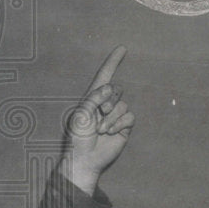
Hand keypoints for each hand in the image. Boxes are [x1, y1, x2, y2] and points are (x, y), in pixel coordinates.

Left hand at [61, 46, 134, 194]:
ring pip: (123, 105)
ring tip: (101, 130)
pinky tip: (110, 133)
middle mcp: (104, 104)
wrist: (85, 159)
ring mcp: (115, 115)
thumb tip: (110, 87)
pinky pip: (130, 116)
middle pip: (117, 89)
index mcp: (92, 98)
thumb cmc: (78, 138)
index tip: (122, 48)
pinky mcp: (124, 126)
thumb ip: (94, 97)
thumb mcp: (81, 114)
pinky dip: (119, 124)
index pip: (104, 75)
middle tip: (100, 114)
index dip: (113, 61)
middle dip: (109, 101)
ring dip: (112, 118)